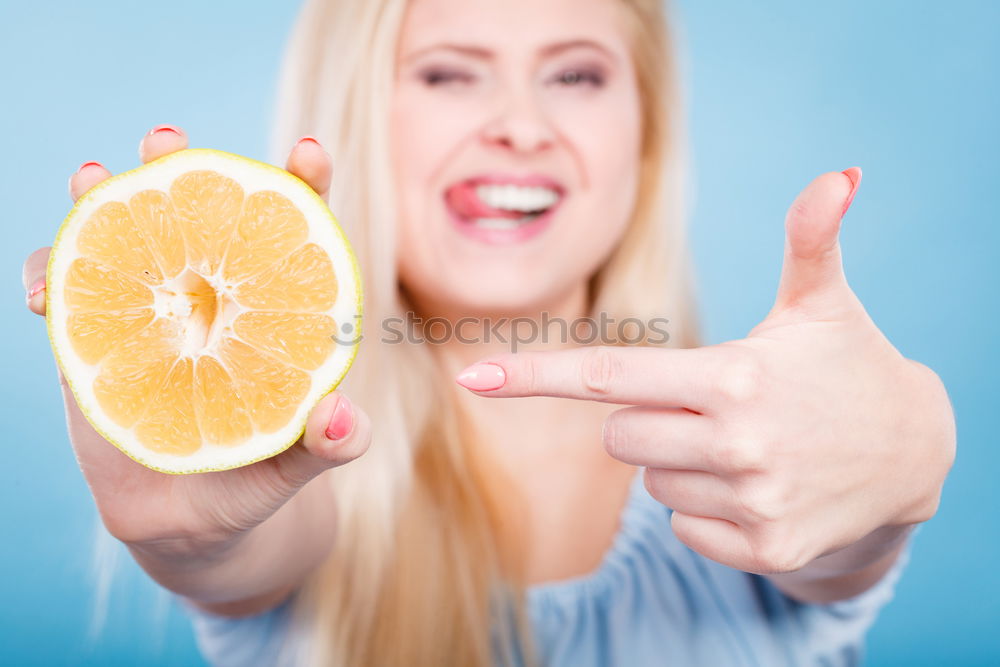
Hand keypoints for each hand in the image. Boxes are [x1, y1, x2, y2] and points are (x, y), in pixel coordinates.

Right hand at [23, 126, 368, 561]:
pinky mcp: (99, 338)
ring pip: (130, 239)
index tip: (309, 153)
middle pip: (203, 217)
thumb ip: (329, 446)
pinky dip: (53, 278)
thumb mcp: (296, 466)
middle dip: (186, 168)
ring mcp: (154, 313)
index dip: (302, 188)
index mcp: (271, 312)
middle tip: (167, 140)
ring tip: (90, 177)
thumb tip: (343, 419)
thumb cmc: (252, 480)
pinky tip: (46, 288)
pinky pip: (71, 295)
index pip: (294, 237)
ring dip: (104, 200)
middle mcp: (214, 299)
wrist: (186, 523)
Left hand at [456, 169, 955, 575]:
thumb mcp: (825, 302)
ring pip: (653, 484)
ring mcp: (754, 503)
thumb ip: (812, 240)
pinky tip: (760, 484)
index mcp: (734, 378)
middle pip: (620, 436)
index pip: (609, 378)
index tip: (475, 376)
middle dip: (648, 417)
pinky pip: (685, 529)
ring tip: (749, 443)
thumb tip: (840, 174)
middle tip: (711, 402)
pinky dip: (708, 508)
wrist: (916, 453)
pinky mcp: (769, 548)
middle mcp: (738, 444)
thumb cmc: (850, 365)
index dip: (535, 375)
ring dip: (683, 463)